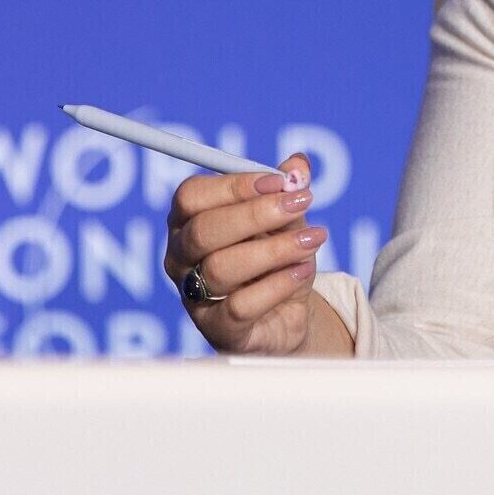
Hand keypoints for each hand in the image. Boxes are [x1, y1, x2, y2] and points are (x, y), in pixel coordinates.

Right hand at [163, 152, 324, 356]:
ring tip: (312, 239)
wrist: (285, 314)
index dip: (234, 185)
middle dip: (256, 213)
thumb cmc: (275, 259)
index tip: (279, 181)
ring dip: (275, 249)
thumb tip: (298, 165)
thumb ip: (288, 191)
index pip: (191, 196)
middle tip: (303, 202)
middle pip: (203, 231)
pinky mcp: (216, 329)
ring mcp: (193, 296)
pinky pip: (240, 306)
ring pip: (221, 268)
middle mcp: (181, 258)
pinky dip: (278, 284)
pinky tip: (303, 271)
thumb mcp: (286, 219)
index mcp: (188, 221)